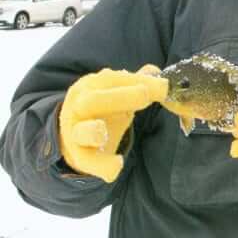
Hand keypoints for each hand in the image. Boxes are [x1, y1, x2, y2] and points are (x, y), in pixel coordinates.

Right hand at [59, 65, 167, 182]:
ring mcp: (77, 132)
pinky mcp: (80, 156)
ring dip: (93, 131)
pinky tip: (117, 164)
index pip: (111, 79)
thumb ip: (137, 82)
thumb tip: (155, 71)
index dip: (137, 81)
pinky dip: (102, 165)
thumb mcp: (118, 93)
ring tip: (102, 131)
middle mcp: (80, 107)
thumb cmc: (102, 110)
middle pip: (93, 100)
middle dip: (120, 97)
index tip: (163, 86)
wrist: (74, 137)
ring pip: (81, 131)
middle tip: (145, 96)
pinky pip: (89, 161)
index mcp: (91, 87)